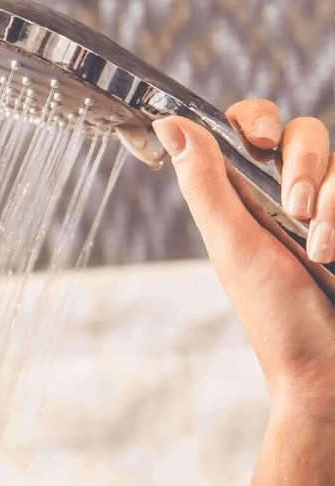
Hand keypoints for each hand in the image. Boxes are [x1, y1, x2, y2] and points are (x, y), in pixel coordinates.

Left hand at [152, 102, 334, 422]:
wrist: (325, 367)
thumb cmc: (275, 315)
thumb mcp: (233, 246)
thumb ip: (205, 184)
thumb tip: (166, 123)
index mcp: (246, 199)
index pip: (248, 128)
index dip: (254, 118)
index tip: (257, 142)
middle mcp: (288, 196)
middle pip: (303, 133)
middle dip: (303, 163)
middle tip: (295, 209)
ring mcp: (329, 210)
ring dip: (333, 199)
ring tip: (322, 250)